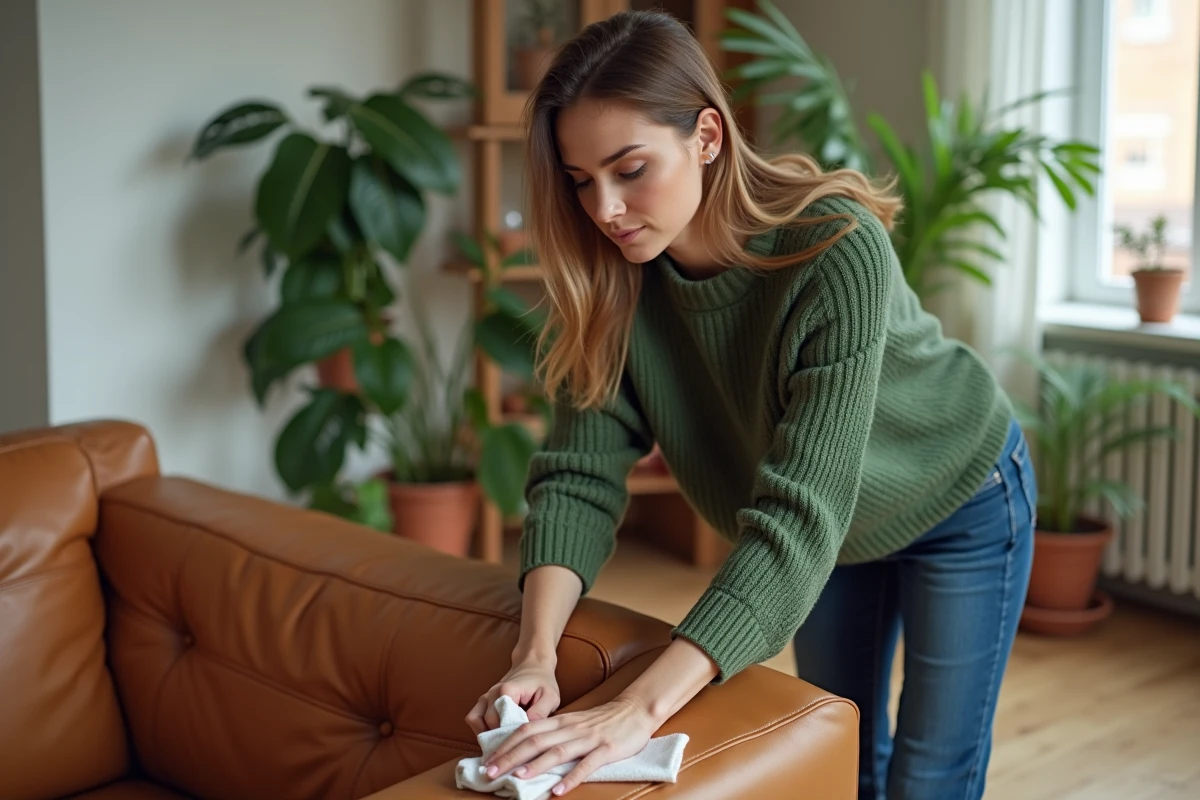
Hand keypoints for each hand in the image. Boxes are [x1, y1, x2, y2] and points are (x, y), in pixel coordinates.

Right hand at [466, 658, 559, 733]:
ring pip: (476, 721)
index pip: (501, 721)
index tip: (522, 741)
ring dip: (487, 734)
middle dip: (501, 736)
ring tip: (505, 740)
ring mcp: (486, 696)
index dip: (510, 735)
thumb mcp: (550, 697)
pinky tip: (495, 733)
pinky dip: (480, 728)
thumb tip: (528, 728)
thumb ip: (541, 712)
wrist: (533, 667)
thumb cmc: (543, 683)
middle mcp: (492, 693)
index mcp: (507, 691)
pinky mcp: (483, 701)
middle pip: (488, 723)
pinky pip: (473, 718)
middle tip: (515, 744)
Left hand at [482, 695, 657, 795]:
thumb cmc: (602, 720)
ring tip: (517, 779)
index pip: (526, 731)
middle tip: (491, 773)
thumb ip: (554, 734)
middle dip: (510, 757)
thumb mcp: (573, 723)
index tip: (487, 760)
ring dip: (535, 766)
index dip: (505, 745)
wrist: (635, 710)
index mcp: (560, 721)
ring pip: (557, 752)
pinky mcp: (606, 749)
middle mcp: (570, 728)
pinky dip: (571, 778)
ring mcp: (588, 738)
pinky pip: (586, 765)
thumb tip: (527, 750)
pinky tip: (558, 790)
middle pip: (535, 741)